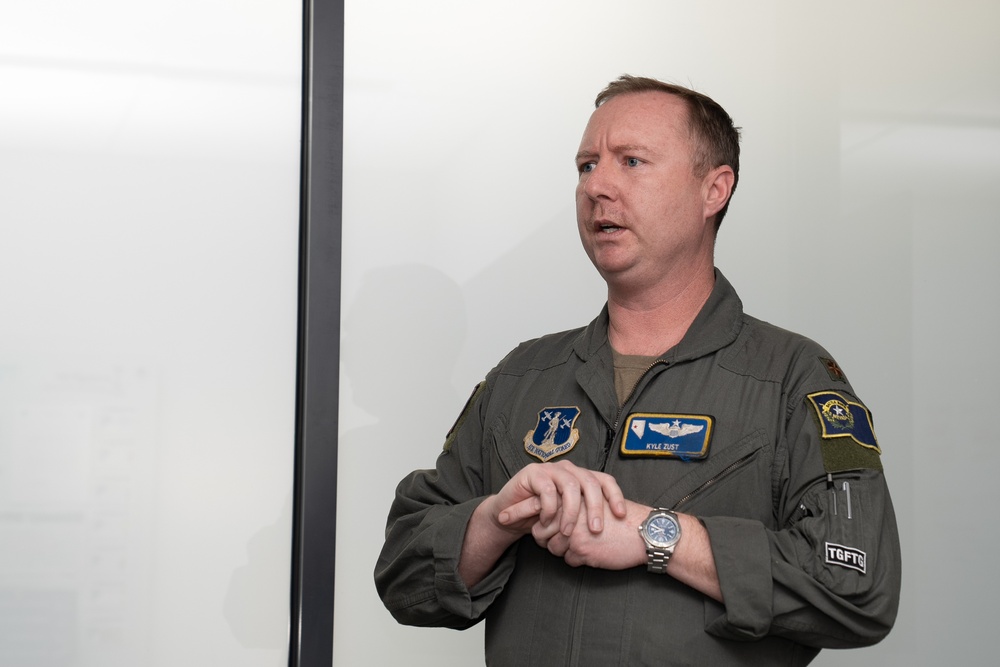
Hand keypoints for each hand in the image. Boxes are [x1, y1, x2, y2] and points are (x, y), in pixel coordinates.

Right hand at [460, 460, 626, 587]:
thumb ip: (586, 517)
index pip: (605, 480)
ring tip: (567, 532)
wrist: (509, 516)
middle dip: (596, 507)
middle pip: (590, 482)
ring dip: (571, 512)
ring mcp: (551, 469)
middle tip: (595, 529)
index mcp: (581, 477)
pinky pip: (547, 490)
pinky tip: (545, 522)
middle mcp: (569, 470)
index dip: (615, 495)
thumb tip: (617, 528)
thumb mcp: (568, 519)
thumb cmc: (542, 518)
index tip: (621, 515)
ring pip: (570, 486)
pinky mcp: (533, 473)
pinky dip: (549, 509)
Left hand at [535, 498, 648, 569]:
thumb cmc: (622, 517)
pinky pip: (568, 560)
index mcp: (570, 499)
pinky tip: (592, 552)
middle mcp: (568, 514)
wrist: (643, 532)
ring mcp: (574, 533)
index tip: (527, 522)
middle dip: (548, 539)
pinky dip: (578, 560)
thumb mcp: (595, 501)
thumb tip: (550, 515)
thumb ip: (572, 504)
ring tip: (582, 546)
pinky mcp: (582, 550)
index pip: (538, 511)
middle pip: (540, 532)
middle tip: (563, 540)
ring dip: (564, 551)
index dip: (534, 519)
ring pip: (552, 549)